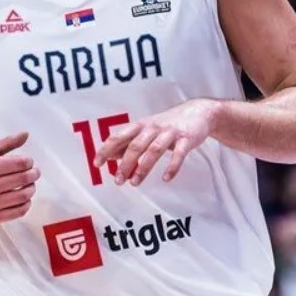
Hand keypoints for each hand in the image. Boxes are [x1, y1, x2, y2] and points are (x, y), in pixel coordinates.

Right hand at [0, 132, 39, 222]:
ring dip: (31, 188)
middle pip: (24, 179)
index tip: (28, 162)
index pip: (20, 163)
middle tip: (34, 173)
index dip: (29, 162)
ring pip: (24, 195)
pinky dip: (26, 203)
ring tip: (29, 185)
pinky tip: (23, 197)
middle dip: (33, 174)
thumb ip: (7, 143)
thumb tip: (25, 134)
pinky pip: (20, 211)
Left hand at [93, 100, 215, 185]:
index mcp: (141, 126)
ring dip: (143, 167)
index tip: (97, 164)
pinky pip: (179, 154)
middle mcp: (153, 128)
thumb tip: (109, 155)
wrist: (198, 112)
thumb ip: (128, 142)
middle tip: (118, 180)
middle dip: (125, 164)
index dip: (106, 149)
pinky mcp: (186, 139)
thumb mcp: (146, 130)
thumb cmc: (168, 124)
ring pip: (154, 150)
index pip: (119, 137)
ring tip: (135, 182)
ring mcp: (170, 133)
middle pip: (135, 146)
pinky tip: (166, 178)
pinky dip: (172, 167)